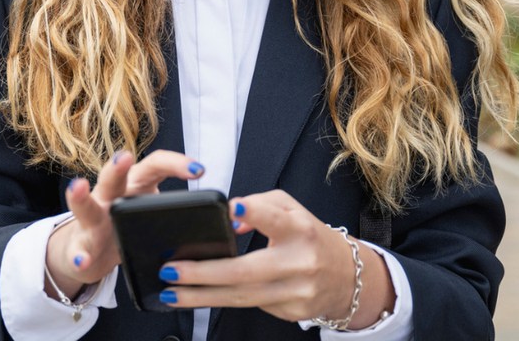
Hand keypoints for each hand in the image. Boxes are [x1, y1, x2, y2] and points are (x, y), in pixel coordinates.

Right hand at [44, 150, 204, 300]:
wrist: (91, 253)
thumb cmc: (128, 228)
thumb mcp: (152, 214)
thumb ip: (180, 212)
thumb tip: (227, 220)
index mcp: (135, 185)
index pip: (155, 164)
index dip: (176, 163)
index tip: (198, 170)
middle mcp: (110, 196)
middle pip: (114, 176)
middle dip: (118, 165)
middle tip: (125, 157)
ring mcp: (93, 219)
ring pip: (86, 204)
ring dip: (81, 196)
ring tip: (79, 187)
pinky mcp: (80, 245)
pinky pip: (79, 250)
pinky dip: (80, 255)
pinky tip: (83, 259)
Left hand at [158, 190, 394, 328]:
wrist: (348, 277)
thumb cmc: (311, 237)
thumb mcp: (293, 209)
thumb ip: (262, 205)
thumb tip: (230, 219)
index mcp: (300, 229)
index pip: (276, 219)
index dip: (256, 214)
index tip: (234, 210)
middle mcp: (300, 262)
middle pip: (246, 272)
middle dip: (202, 273)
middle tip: (171, 270)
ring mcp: (296, 292)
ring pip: (242, 297)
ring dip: (201, 297)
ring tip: (171, 293)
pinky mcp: (291, 313)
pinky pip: (250, 306)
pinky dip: (221, 302)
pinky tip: (199, 299)